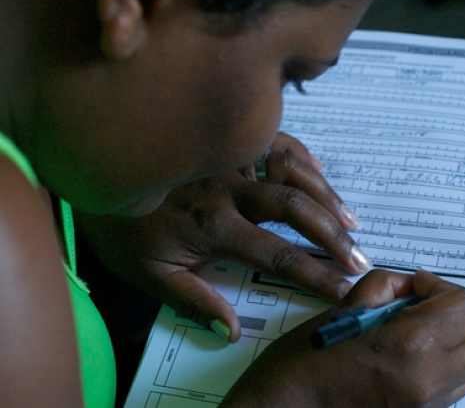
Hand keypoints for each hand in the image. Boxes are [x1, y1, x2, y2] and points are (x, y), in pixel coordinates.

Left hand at [75, 133, 369, 341]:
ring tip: (351, 221)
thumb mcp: (149, 275)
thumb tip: (231, 331)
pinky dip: (301, 155)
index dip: (314, 273)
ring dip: (326, 196)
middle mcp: (230, 189)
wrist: (96, 176)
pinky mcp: (227, 146)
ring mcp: (231, 161)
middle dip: (333, 234)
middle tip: (359, 257)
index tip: (342, 288)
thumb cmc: (124, 231)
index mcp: (214, 225)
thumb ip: (194, 300)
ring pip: (291, 171)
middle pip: (295, 208)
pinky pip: (274, 142)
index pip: (277, 253)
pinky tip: (320, 169)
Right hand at [221, 269, 464, 407]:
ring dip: (455, 340)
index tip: (418, 287)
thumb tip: (411, 287)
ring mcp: (429, 407)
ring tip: (416, 330)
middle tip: (423, 304)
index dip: (444, 288)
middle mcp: (430, 382)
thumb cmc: (302, 366)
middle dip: (459, 313)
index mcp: (412, 346)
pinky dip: (444, 365)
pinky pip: (454, 388)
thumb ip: (387, 287)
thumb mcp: (345, 309)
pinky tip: (409, 356)